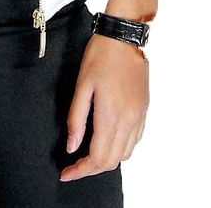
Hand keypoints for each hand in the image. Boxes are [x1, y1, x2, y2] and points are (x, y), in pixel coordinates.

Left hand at [60, 34, 148, 181]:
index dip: (80, 170)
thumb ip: (77, 119)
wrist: (124, 37)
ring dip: (107, 160)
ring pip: (125, 154)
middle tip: (74, 166)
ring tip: (88, 154)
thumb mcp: (81, 85)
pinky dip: (120, 148)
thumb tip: (72, 146)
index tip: (66, 173)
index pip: (97, 158)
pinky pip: (134, 140)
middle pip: (112, 161)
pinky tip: (107, 139)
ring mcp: (139, 116)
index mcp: (111, 115)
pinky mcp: (144, 110)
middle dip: (91, 169)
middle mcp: (129, 120)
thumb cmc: (100, 56)